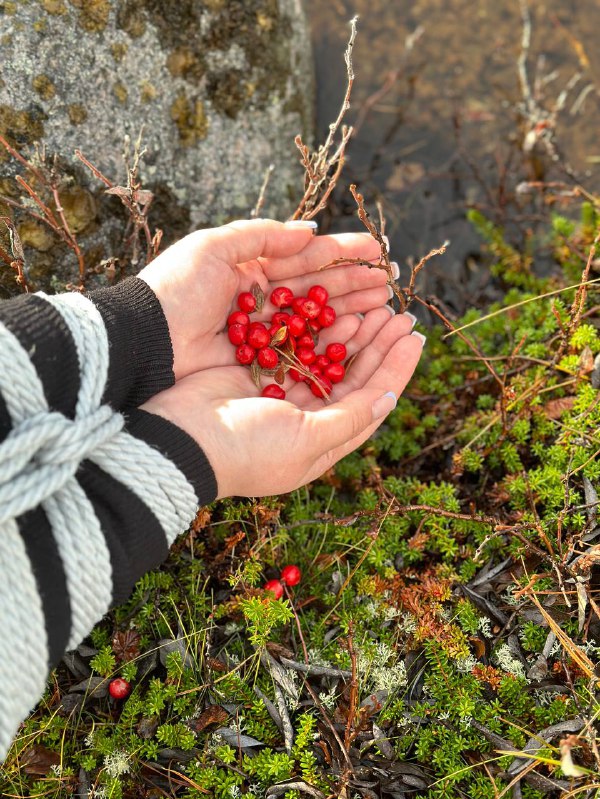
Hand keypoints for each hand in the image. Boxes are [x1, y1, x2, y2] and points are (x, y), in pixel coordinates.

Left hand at [137, 219, 389, 380]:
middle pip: (318, 288)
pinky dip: (330, 341)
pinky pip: (302, 349)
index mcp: (250, 267)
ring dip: (351, 310)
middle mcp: (262, 299)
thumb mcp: (213, 247)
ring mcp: (264, 332)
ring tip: (385, 302)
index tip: (376, 250)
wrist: (145, 339)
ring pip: (316, 319)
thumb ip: (263, 235)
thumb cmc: (174, 288)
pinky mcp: (261, 362)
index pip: (305, 258)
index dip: (341, 253)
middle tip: (390, 280)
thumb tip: (312, 229)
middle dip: (355, 283)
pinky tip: (357, 334)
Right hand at [141, 310, 422, 497]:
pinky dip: (320, 332)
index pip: (372, 402)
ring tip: (379, 307)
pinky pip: (300, 349)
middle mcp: (307, 421)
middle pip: (354, 378)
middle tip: (401, 315)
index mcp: (323, 444)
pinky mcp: (260, 375)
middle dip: (379, 346)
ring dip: (355, 336)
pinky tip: (339, 312)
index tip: (416, 339)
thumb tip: (391, 398)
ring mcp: (283, 397)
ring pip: (330, 361)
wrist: (182, 441)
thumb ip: (350, 418)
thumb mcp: (308, 439)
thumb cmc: (248, 449)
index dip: (396, 370)